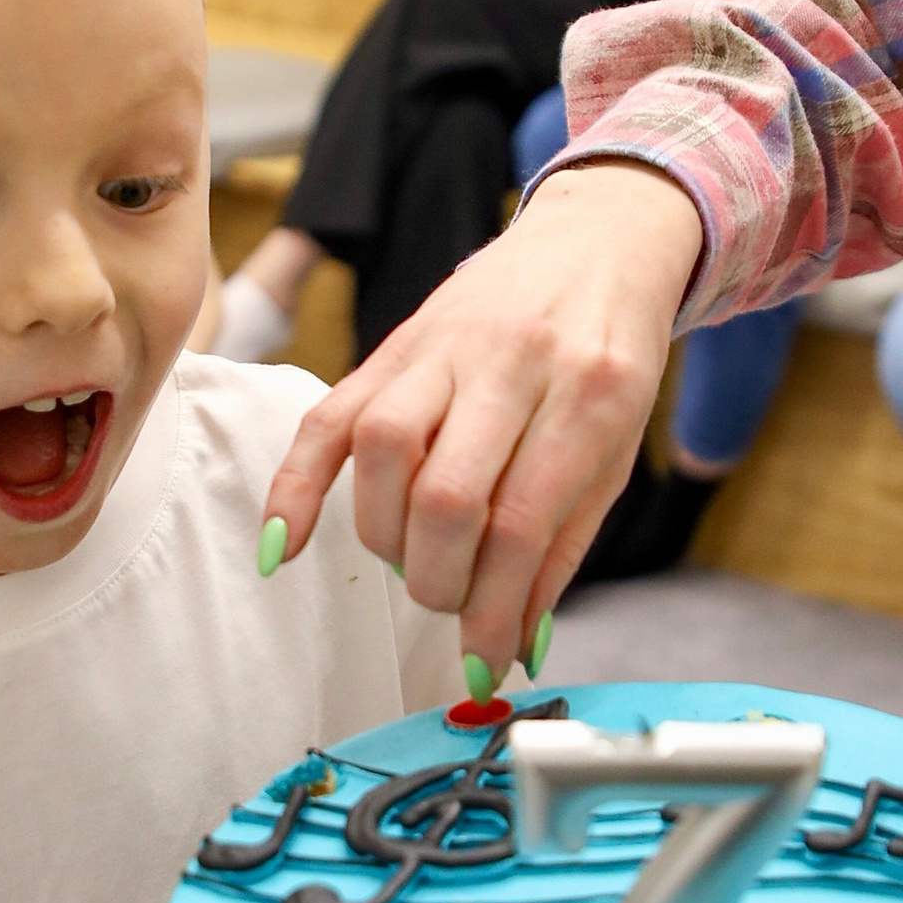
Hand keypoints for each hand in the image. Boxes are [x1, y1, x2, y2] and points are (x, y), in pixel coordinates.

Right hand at [262, 158, 704, 673]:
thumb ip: (561, 549)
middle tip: (451, 602)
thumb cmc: (611, 358)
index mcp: (590, 395)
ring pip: (382, 451)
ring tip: (412, 559)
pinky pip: (328, 417)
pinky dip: (296, 486)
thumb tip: (513, 647)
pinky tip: (285, 546)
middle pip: (445, 496)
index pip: (520, 526)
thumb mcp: (616, 453)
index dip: (493, 612)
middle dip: (438, 580)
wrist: (598, 241)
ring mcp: (445, 345)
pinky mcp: (394, 343)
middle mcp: (513, 362)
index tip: (484, 662)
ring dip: (385, 537)